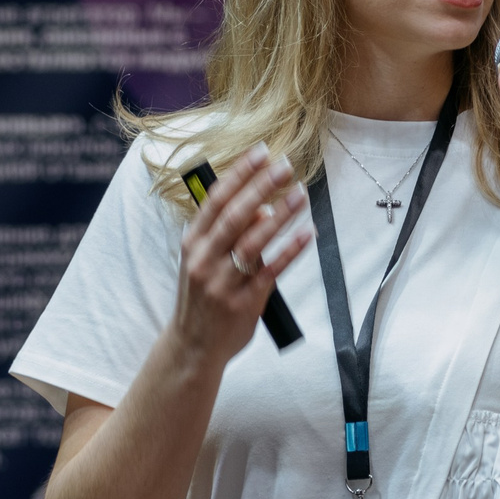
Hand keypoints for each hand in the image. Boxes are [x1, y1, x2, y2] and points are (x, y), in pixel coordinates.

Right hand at [173, 146, 310, 367]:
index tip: (260, 153)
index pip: (216, 200)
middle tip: (285, 166)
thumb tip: (262, 207)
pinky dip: (289, 251)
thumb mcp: (205, 260)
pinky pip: (271, 272)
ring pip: (254, 242)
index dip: (239, 174)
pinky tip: (306, 234)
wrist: (193, 346)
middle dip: (262, 187)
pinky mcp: (244, 303)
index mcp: (193, 243)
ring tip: (301, 194)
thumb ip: (228, 233)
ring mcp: (223, 283)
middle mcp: (204, 260)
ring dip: (280, 215)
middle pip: (236, 215)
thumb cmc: (202, 297)